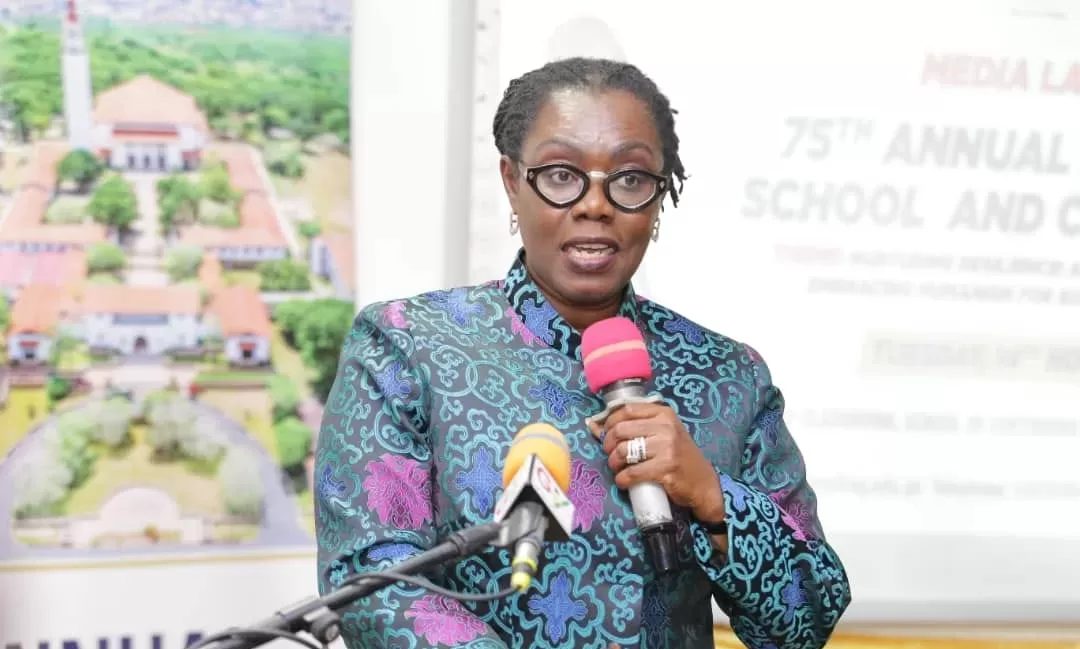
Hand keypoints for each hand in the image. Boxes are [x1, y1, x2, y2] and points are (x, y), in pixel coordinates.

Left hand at [588, 402, 724, 522]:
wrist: (703, 482)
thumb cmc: (679, 456)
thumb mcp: (662, 434)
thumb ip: (634, 427)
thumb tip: (593, 424)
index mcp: (664, 414)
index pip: (627, 410)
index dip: (610, 422)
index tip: (606, 434)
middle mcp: (666, 427)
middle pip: (621, 430)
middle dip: (608, 444)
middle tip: (610, 454)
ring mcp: (667, 448)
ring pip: (625, 451)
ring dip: (614, 462)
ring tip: (617, 468)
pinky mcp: (666, 469)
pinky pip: (632, 472)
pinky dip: (622, 479)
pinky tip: (623, 480)